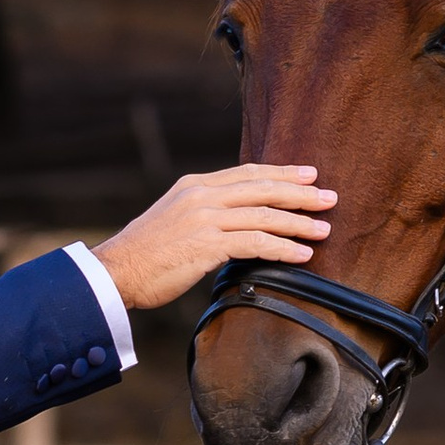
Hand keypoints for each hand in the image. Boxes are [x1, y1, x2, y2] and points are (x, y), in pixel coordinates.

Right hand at [96, 163, 333, 311]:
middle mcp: (202, 195)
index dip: (282, 172)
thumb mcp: (172, 219)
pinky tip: (301, 256)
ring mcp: (205, 218)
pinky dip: (283, 249)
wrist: (115, 272)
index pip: (248, 173)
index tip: (309, 173)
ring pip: (265, 215)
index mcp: (194, 185)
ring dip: (300, 223)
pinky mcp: (207, 244)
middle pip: (263, 188)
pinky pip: (256, 243)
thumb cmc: (143, 255)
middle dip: (301, 192)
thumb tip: (231, 223)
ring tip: (324, 229)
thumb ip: (201, 213)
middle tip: (329, 197)